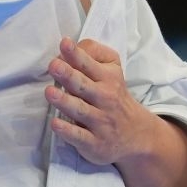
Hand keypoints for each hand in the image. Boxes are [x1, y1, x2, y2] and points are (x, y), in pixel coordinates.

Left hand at [44, 37, 153, 165]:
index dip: (76, 54)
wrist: (136, 134)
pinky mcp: (94, 143)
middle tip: (54, 66)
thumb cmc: (113, 96)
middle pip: (83, 85)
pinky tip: (55, 124)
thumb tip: (66, 51)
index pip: (90, 64)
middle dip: (69, 75)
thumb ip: (91, 57)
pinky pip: (80, 136)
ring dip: (65, 101)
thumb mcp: (111, 72)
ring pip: (80, 110)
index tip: (65, 43)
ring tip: (50, 92)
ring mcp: (100, 122)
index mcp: (108, 78)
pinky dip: (68, 131)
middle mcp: (105, 99)